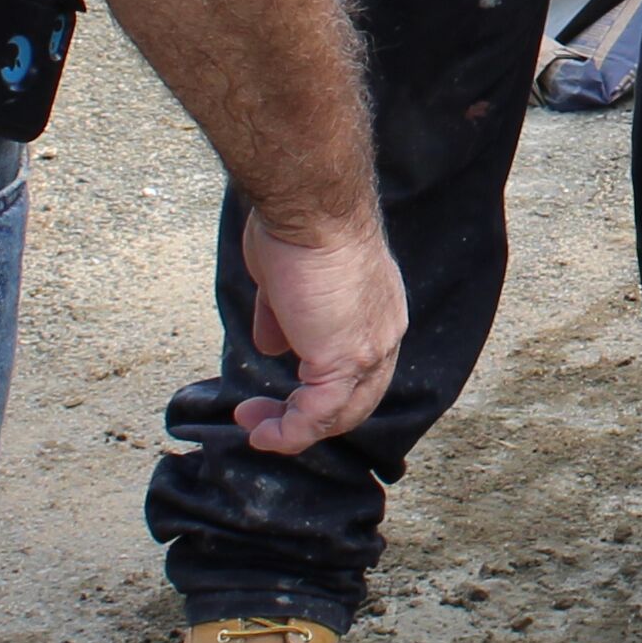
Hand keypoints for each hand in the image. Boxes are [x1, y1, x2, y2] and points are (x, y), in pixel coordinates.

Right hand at [237, 198, 407, 450]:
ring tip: (257, 427)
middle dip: (309, 415)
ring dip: (294, 427)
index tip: (285, 392)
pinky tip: (264, 435)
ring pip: (339, 411)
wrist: (310, 208)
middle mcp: (384, 334)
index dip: (324, 387)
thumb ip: (284, 317)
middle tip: (267, 418)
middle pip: (356, 398)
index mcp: (377, 311)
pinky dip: (290, 432)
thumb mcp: (287, 281)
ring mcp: (368, 349)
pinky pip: (318, 414)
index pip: (360, 367)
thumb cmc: (299, 228)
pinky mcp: (344, 359)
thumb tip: (272, 345)